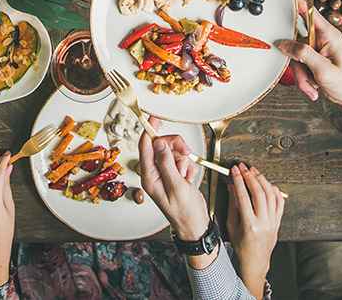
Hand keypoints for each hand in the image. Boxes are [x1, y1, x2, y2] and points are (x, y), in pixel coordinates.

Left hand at [138, 116, 204, 241]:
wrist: (196, 224)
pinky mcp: (174, 174)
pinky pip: (181, 159)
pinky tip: (189, 178)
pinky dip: (188, 166)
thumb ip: (167, 163)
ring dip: (183, 159)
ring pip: (173, 151)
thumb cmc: (185, 211)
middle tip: (186, 152)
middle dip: (175, 146)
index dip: (149, 130)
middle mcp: (154, 172)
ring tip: (186, 175)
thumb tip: (158, 143)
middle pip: (162, 145)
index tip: (154, 117)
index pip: (145, 146)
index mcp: (149, 176)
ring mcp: (164, 173)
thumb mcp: (176, 186)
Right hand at [226, 163, 283, 296]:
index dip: (238, 180)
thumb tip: (232, 186)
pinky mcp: (278, 222)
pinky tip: (268, 184)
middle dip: (250, 177)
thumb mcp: (232, 226)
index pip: (243, 196)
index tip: (234, 171)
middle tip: (244, 168)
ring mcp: (273, 222)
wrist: (255, 261)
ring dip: (262, 180)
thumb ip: (233, 205)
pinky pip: (280, 202)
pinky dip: (274, 191)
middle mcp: (264, 223)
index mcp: (250, 225)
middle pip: (259, 193)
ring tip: (254, 172)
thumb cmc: (241, 247)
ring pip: (271, 195)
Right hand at [276, 0, 341, 127]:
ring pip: (297, 56)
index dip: (294, 3)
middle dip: (297, 62)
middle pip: (296, 41)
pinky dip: (304, 78)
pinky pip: (301, 65)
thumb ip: (303, 54)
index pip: (308, 11)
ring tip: (312, 85)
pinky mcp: (316, 60)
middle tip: (304, 75)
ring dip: (301, 74)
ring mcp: (319, 49)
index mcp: (329, 34)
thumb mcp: (324, 69)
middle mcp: (323, 39)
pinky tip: (313, 86)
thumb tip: (284, 43)